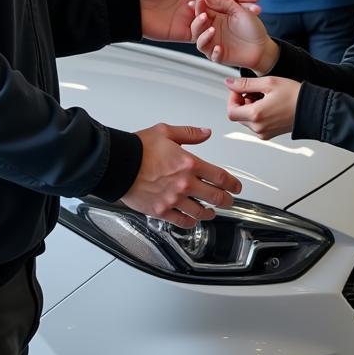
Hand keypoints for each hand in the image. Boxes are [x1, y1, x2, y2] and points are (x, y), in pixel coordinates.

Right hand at [121, 124, 242, 228]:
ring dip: (209, 213)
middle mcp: (184, 183)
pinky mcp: (161, 211)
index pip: (220, 176)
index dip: (233, 184)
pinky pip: (181, 221)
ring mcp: (173, 199)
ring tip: (211, 212)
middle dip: (226, 200)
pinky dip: (190, 222)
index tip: (236, 187)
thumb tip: (206, 133)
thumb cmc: (138, 148)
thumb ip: (189, 133)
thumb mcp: (165, 132)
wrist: (117, 164)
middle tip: (229, 201)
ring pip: (200, 212)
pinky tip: (192, 220)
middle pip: (215, 197)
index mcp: (189, 163)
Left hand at [137, 0, 259, 41]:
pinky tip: (217, 29)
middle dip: (241, 9)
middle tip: (257, 11)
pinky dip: (209, 32)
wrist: (130, 5)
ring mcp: (191, 20)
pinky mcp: (183, 33)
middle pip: (223, 7)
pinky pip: (201, 34)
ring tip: (241, 19)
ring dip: (228, 21)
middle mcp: (195, 5)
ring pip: (215, 22)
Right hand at [191, 0, 279, 72]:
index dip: (199, 5)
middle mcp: (211, 30)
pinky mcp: (218, 56)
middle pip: (197, 26)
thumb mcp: (240, 10)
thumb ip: (225, 3)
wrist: (263, 46)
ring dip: (204, 36)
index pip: (202, 11)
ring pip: (200, 41)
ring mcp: (214, 44)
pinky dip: (215, 52)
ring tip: (212, 30)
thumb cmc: (252, 28)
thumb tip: (207, 0)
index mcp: (215, 18)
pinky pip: (212, 55)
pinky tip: (219, 48)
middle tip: (203, 15)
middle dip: (198, 21)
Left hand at [224, 76, 301, 139]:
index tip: (240, 90)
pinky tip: (268, 104)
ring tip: (263, 97)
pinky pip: (256, 124)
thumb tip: (230, 83)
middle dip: (241, 102)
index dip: (232, 98)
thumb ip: (245, 83)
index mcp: (256, 115)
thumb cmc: (295, 96)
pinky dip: (257, 114)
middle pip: (238, 116)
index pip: (231, 111)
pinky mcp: (269, 134)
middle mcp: (258, 127)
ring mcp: (264, 133)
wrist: (313, 109)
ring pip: (246, 120)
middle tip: (253, 91)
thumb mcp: (268, 83)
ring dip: (249, 107)